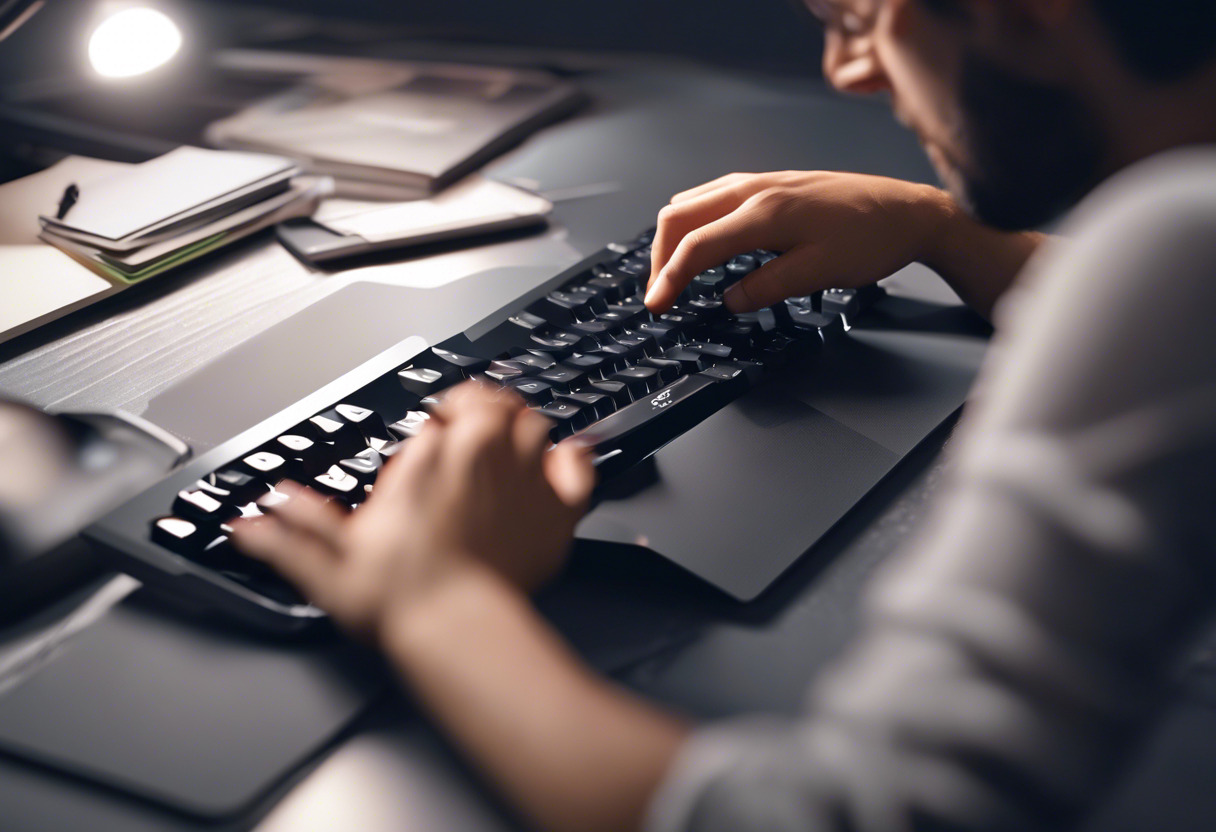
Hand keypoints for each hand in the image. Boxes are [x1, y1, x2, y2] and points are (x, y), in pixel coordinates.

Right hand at [231, 382, 595, 642]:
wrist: (456, 627)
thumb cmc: (401, 595)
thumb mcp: (331, 564)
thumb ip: (291, 535)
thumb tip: (254, 523)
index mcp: (432, 454)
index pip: (446, 410)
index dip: (443, 418)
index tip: (436, 434)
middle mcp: (482, 455)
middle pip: (495, 406)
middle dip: (485, 412)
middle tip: (474, 431)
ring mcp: (525, 477)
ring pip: (535, 426)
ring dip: (523, 432)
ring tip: (510, 447)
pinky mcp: (558, 509)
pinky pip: (578, 465)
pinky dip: (573, 461)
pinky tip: (561, 466)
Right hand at [644, 170, 951, 313]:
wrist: (908, 211)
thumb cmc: (872, 239)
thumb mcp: (819, 274)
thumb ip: (767, 287)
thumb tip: (729, 300)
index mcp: (764, 212)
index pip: (695, 245)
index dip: (668, 278)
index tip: (656, 305)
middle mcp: (755, 189)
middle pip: (680, 216)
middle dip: (659, 256)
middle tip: (659, 294)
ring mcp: (760, 182)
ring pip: (691, 203)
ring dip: (673, 238)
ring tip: (673, 273)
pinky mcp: (769, 184)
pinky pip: (712, 198)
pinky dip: (694, 224)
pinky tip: (703, 245)